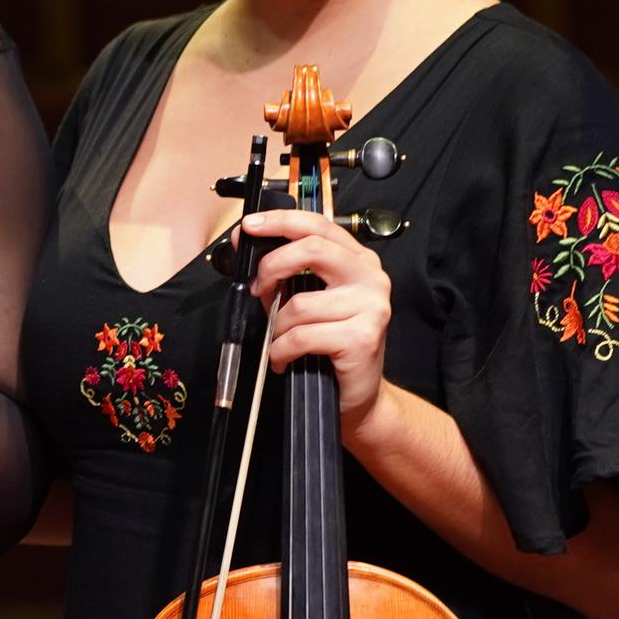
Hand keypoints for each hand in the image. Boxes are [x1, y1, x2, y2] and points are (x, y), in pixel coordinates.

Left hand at [243, 206, 393, 436]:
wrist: (359, 397)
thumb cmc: (330, 346)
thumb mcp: (310, 299)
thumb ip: (287, 271)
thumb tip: (247, 243)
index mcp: (358, 260)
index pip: (318, 226)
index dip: (280, 221)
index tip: (249, 226)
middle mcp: (370, 277)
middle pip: (311, 249)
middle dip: (272, 266)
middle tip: (257, 288)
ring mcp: (371, 306)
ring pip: (299, 303)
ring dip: (277, 327)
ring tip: (280, 341)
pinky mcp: (362, 337)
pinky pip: (301, 336)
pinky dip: (282, 350)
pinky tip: (284, 359)